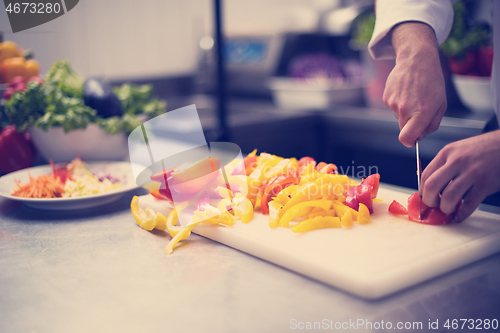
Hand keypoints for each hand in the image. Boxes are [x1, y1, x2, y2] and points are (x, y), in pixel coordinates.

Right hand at [384, 22, 446, 146]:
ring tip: (414, 94)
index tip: (413, 140)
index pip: (407, 138)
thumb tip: (420, 136)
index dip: (409, 142)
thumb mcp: (441, 104)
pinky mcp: (386, 97)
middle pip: (403, 129)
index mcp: (421, 113)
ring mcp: (393, 103)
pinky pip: (392, 107)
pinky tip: (406, 90)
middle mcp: (405, 110)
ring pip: (398, 117)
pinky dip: (398, 102)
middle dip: (410, 125)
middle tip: (419, 110)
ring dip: (405, 111)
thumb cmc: (432, 81)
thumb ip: (432, 124)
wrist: (416, 59)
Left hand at [421, 130, 499, 222]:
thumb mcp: (458, 150)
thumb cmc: (482, 149)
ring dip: (445, 208)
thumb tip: (430, 185)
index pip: (425, 175)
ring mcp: (472, 172)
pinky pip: (469, 204)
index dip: (422, 190)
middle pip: (432, 186)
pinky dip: (462, 214)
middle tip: (433, 206)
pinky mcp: (485, 183)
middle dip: (429, 201)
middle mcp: (457, 161)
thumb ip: (444, 164)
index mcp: (447, 153)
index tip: (425, 197)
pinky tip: (460, 216)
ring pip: (449, 197)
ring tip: (448, 210)